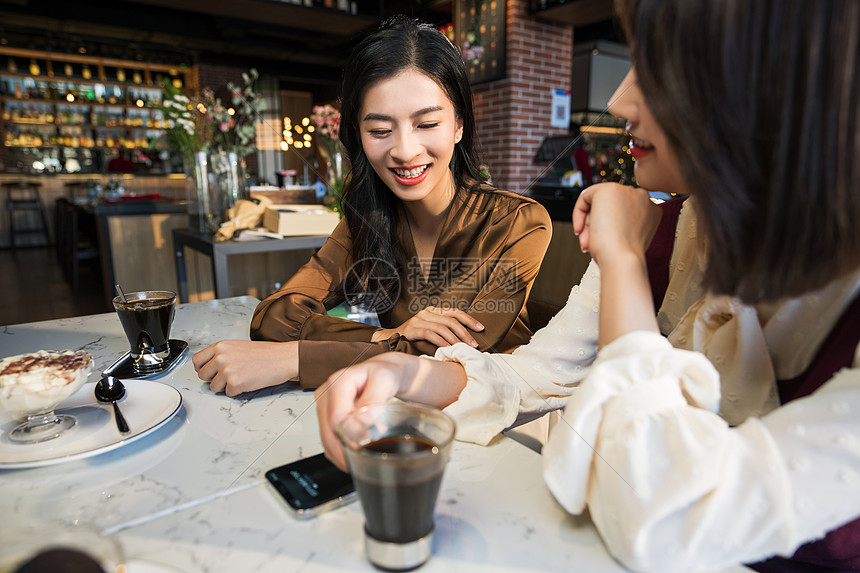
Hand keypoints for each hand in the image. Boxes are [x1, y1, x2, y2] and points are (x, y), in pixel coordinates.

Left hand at [192, 340, 298, 396]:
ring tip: (241, 378)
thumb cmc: (265, 353)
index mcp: (221, 346)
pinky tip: (248, 382)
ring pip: (213, 387)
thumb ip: (222, 354)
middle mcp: (221, 357)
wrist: (283, 358)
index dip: (202, 368)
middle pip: (202, 375)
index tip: (209, 372)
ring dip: (225, 386)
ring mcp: (227, 370)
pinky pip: (227, 393)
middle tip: (227, 377)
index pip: (197, 360)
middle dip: (213, 379)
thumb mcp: (238, 347)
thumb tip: (210, 367)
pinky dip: (237, 391)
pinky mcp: (234, 383)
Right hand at [315, 353, 421, 470]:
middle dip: (343, 452)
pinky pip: (328, 439)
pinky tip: (352, 458)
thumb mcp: (385, 380)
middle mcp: (327, 393)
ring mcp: (325, 405)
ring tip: (358, 464)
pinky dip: (338, 452)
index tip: (364, 448)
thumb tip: (364, 421)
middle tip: (361, 465)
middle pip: (328, 431)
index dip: (349, 437)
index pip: (336, 417)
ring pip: (326, 438)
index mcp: (339, 382)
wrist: (384, 372)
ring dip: (340, 455)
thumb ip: (373, 399)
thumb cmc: (385, 373)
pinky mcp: (327, 415)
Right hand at [371, 306, 483, 347]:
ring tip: (463, 348)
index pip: (454, 312)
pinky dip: (442, 342)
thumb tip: (465, 340)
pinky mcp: (412, 329)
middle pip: (451, 320)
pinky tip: (449, 349)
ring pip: (443, 327)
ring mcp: (418, 320)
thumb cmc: (412, 339)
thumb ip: (443, 331)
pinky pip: (431, 334)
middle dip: (465, 332)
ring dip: (456, 339)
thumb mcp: (429, 331)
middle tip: (474, 344)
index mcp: (432, 311)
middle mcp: (426, 313)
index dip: (469, 319)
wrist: (388, 340)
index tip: (480, 328)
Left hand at [572, 183, 660, 264]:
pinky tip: (581, 230)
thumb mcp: (626, 237)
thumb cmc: (623, 256)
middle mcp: (642, 198)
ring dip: (589, 223)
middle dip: (598, 225)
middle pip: (611, 206)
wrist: (623, 259)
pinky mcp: (608, 189)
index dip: (610, 228)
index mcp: (651, 211)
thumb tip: (603, 219)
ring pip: (599, 202)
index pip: (624, 212)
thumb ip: (621, 223)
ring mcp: (627, 191)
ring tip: (588, 241)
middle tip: (591, 243)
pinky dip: (578, 214)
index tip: (604, 242)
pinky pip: (585, 197)